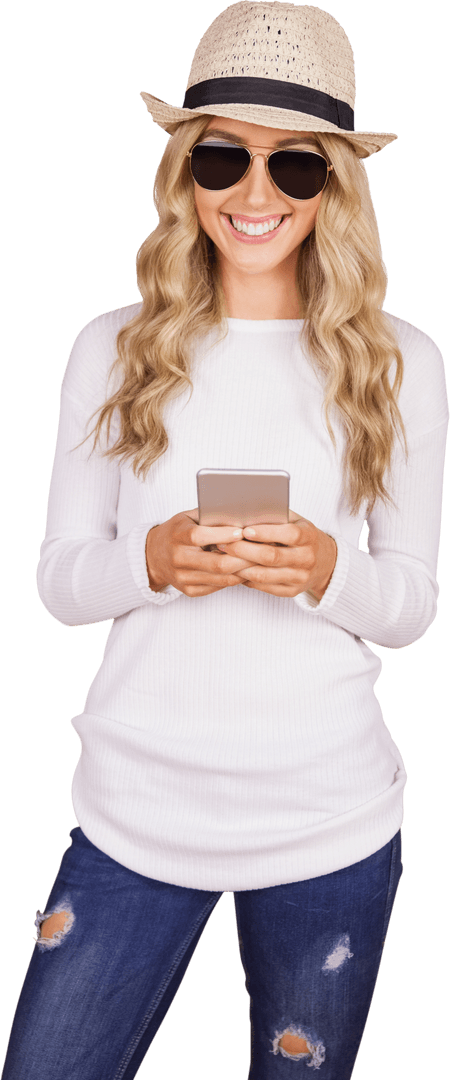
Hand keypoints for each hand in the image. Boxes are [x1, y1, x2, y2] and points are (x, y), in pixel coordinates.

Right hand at [145, 509, 255, 596]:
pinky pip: (217, 587)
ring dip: (243, 571)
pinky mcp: (188, 591)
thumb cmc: (177, 532)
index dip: (223, 535)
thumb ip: (209, 517)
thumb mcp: (188, 517)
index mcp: (177, 536)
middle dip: (242, 558)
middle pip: (216, 564)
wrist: (153, 556)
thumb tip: (240, 516)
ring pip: (221, 579)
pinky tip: (244, 571)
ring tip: (257, 563)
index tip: (243, 532)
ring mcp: (182, 578)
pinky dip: (233, 580)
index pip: (200, 536)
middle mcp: (178, 559)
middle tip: (260, 551)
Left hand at [216, 510, 336, 599]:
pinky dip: (246, 579)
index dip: (266, 533)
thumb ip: (277, 517)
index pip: (289, 534)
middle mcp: (307, 559)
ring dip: (240, 567)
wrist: (325, 562)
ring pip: (264, 576)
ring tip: (224, 558)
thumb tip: (246, 512)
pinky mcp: (291, 591)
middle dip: (244, 550)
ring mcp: (300, 577)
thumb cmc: (303, 536)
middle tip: (224, 544)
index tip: (244, 530)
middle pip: (272, 557)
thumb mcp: (296, 521)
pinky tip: (234, 570)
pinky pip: (264, 587)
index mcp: (309, 537)